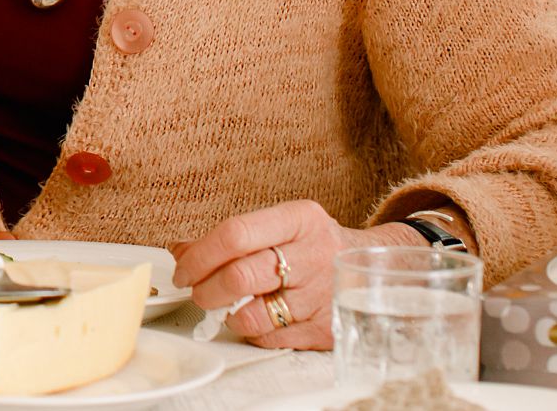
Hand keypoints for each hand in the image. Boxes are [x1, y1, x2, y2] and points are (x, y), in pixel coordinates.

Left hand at [174, 201, 421, 349]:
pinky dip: (251, 331)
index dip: (200, 255)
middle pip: (240, 276)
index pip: (236, 234)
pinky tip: (253, 317)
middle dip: (205, 289)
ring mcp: (322, 295)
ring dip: (226, 314)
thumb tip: (180, 250)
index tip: (183, 268)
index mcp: (299, 219)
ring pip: (252, 314)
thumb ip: (232, 237)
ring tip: (225, 306)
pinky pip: (270, 337)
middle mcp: (313, 255)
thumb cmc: (315, 245)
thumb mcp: (280, 225)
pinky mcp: (326, 329)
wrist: (376, 268)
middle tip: (196, 291)